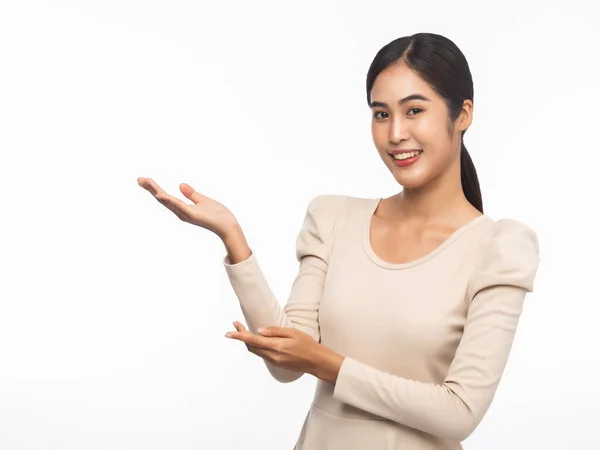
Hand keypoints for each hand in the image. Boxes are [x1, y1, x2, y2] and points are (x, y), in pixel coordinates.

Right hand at [137, 177, 239, 238]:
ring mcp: (185, 214)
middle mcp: (181, 212)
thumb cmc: (218, 215)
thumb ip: (192, 194)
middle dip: (151, 189)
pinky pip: (179, 207)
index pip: (165, 196)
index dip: (154, 188)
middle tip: (139, 179)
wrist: (228, 226)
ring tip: (146, 182)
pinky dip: (170, 201)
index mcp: (183, 208)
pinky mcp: (192, 215)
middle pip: (162, 198)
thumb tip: (180, 184)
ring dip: (156, 191)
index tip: (144, 180)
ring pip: (167, 201)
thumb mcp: (203, 200)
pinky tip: (161, 195)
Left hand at [225, 321, 344, 381]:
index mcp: (276, 347)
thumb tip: (259, 330)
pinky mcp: (277, 364)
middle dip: (241, 336)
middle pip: (251, 346)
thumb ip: (275, 331)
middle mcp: (272, 356)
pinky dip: (256, 346)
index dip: (239, 336)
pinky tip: (256, 340)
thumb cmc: (308, 345)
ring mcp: (274, 361)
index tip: (229, 332)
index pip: (253, 341)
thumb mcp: (293, 333)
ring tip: (243, 331)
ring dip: (248, 342)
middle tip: (236, 325)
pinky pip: (262, 354)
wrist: (317, 362)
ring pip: (255, 351)